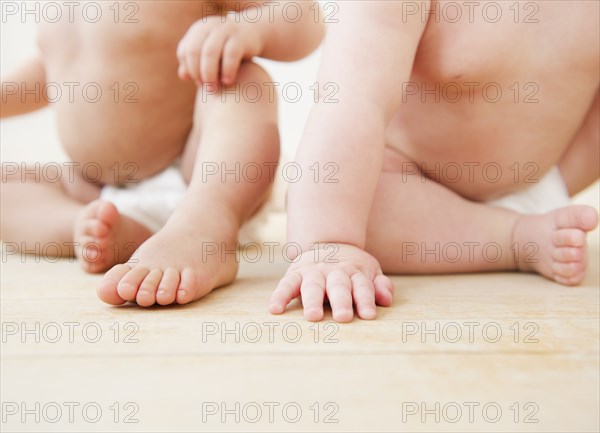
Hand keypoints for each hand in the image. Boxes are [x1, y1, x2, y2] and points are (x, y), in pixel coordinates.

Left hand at [177, 16, 262, 85]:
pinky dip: (227, 70)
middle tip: (207, 89)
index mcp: (198, 30)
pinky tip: (228, 82)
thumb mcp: (210, 53)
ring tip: (214, 89)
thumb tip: (183, 76)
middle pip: (194, 52)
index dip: (190, 70)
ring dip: (209, 74)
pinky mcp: (241, 37)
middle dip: (198, 74)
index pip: (184, 52)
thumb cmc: (227, 48)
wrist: (253, 34)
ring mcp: (225, 30)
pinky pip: (230, 55)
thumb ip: (194, 64)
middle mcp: (209, 27)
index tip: (200, 84)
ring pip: (209, 53)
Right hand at [269, 244, 394, 321]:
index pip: (362, 287)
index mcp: (355, 272)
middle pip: (339, 286)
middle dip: (341, 301)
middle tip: (343, 317)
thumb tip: (386, 299)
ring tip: (312, 316)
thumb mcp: (371, 272)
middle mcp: (334, 272)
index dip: (366, 301)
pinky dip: (279, 296)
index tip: (368, 316)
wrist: (328, 242)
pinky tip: (275, 309)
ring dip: (312, 301)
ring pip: (313, 286)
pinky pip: (286, 284)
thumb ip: (380, 286)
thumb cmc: (352, 269)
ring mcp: (313, 272)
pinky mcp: (295, 273)